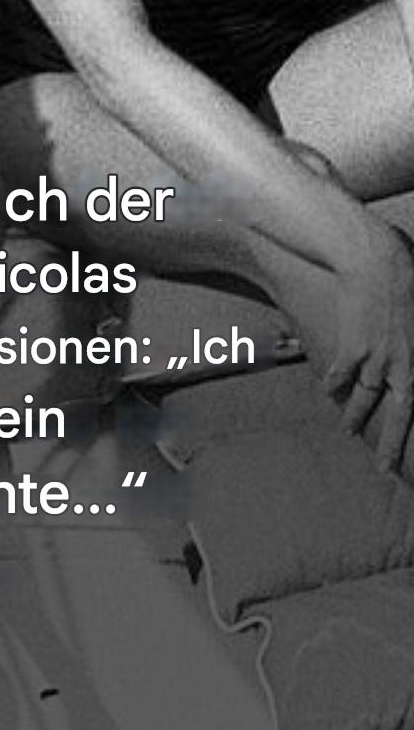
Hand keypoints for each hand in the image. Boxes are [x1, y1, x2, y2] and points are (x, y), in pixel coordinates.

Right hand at [322, 224, 413, 470]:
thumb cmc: (409, 278)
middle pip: (396, 416)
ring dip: (354, 417)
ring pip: (364, 398)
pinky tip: (329, 391)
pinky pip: (339, 374)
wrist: (375, 262)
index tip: (409, 455)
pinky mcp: (350, 347)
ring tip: (347, 431)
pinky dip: (333, 384)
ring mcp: (375, 358)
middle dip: (388, 445)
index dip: (410, 431)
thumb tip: (413, 348)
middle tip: (384, 470)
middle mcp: (401, 366)